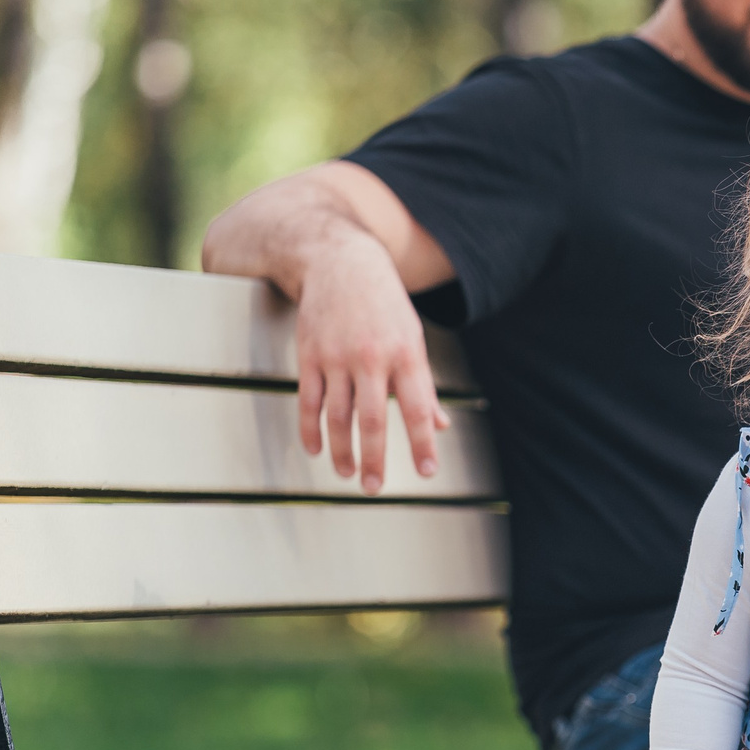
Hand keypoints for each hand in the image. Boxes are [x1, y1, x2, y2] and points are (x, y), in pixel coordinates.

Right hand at [293, 237, 450, 494]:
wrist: (340, 262)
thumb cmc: (385, 304)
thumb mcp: (414, 337)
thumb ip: (424, 384)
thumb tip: (440, 424)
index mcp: (406, 354)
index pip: (418, 408)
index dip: (423, 442)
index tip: (428, 471)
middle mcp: (371, 358)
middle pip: (373, 419)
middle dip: (375, 458)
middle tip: (375, 487)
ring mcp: (337, 357)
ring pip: (338, 415)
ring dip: (341, 450)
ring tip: (347, 474)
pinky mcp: (309, 355)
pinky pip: (309, 400)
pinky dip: (311, 428)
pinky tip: (316, 450)